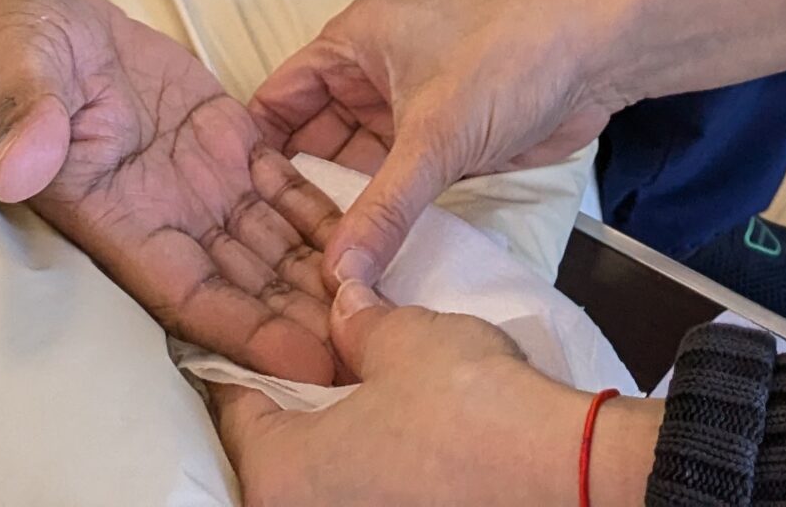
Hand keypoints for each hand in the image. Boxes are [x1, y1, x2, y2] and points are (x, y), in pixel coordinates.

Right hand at [0, 0, 338, 381]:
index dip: (246, 329)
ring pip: (271, 240)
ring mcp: (197, 176)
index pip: (188, 292)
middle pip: (245, 280)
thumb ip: (28, 122)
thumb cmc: (9, 52)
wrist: (32, 20)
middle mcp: (163, 211)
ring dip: (322, 271)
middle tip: (374, 338)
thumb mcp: (15, 76)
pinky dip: (321, 210)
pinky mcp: (222, 135)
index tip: (306, 357)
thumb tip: (19, 169)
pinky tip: (370, 227)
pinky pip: (279, 183)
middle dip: (303, 315)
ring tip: (384, 295)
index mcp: (114, 215)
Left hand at [213, 280, 662, 506]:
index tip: (259, 321)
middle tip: (314, 339)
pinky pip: (358, 486)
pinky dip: (367, 451)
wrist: (552, 471)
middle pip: (275, 441)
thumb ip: (356, 319)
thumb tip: (343, 300)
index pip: (234, 404)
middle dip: (295, 388)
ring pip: (320, 467)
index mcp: (276, 476)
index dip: (249, 350)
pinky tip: (397, 415)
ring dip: (334, 421)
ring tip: (361, 371)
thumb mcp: (400, 338)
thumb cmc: (463, 406)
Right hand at [252, 0, 612, 294]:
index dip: (253, 161)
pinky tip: (358, 270)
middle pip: (308, 144)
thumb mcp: (436, 135)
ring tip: (303, 285)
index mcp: (352, 43)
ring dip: (337, 217)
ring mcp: (404, 112)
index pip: (276, 103)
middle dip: (293, 202)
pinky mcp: (438, 144)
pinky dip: (377, 221)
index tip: (229, 230)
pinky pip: (391, 187)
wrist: (598, 54)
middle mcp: (368, 74)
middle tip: (266, 276)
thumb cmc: (513, 59)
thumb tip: (335, 277)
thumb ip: (382, 208)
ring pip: (350, 170)